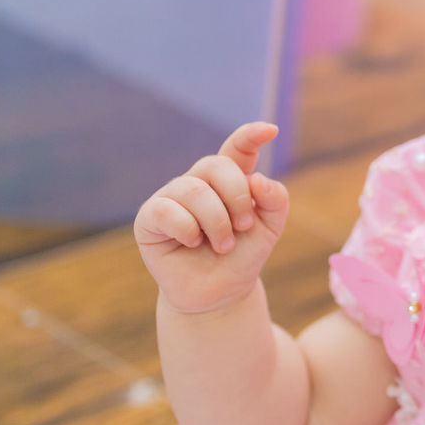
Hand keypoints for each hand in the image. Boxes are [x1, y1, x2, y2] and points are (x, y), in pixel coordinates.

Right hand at [134, 122, 288, 313]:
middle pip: (216, 164)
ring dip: (216, 221)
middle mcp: (199, 182)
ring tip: (224, 246)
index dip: (250, 136)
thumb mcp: (269, 229)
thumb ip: (275, 200)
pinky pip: (165, 209)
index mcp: (230, 180)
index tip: (271, 130)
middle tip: (245, 226)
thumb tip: (258, 178)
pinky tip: (192, 243)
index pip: (237, 148)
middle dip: (237, 195)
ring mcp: (172, 197)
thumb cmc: (243, 256)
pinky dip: (187, 229)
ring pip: (194, 189)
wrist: (220, 293)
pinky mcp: (150, 218)